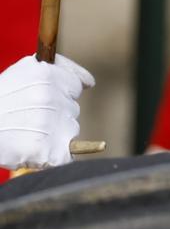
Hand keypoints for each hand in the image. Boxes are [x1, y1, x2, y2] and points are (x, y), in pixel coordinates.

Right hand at [0, 54, 94, 168]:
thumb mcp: (22, 73)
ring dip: (56, 134)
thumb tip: (88, 83)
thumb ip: (54, 71)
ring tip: (28, 134)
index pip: (76, 85)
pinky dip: (58, 157)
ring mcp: (50, 123)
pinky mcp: (47, 150)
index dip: (65, 94)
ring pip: (71, 130)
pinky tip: (46, 154)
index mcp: (47, 74)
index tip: (57, 99)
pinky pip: (66, 156)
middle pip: (71, 110)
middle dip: (56, 115)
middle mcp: (51, 96)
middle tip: (30, 120)